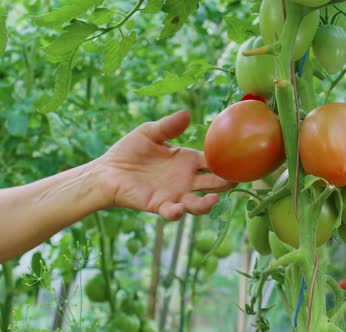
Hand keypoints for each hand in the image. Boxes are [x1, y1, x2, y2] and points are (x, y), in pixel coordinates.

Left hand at [96, 110, 233, 219]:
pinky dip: (176, 212)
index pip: (212, 161)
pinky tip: (178, 208)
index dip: (225, 161)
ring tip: (212, 200)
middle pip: (212, 184)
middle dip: (224, 184)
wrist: (107, 171)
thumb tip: (187, 113)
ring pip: (197, 203)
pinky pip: (172, 212)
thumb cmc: (129, 150)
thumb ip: (168, 126)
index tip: (238, 159)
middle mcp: (186, 179)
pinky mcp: (159, 205)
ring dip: (206, 204)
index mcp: (187, 160)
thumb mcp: (149, 132)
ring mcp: (175, 194)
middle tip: (234, 180)